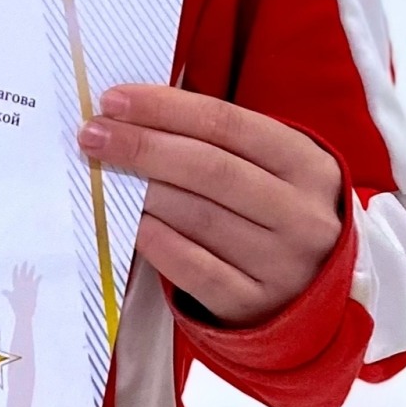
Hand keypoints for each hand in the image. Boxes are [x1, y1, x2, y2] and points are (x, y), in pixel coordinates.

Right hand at [6, 262, 38, 316]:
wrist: (24, 311)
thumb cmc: (16, 306)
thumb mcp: (10, 298)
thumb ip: (6, 293)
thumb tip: (2, 291)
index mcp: (15, 286)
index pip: (15, 275)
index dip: (15, 270)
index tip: (16, 265)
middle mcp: (22, 284)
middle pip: (23, 273)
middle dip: (24, 267)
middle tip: (25, 261)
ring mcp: (28, 286)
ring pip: (30, 275)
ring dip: (32, 270)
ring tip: (33, 265)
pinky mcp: (34, 289)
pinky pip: (37, 281)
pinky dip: (39, 278)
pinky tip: (41, 275)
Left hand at [79, 84, 343, 326]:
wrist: (313, 293)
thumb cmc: (275, 210)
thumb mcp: (271, 167)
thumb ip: (217, 140)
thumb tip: (133, 113)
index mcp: (309, 165)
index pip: (227, 124)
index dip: (164, 108)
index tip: (113, 100)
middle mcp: (303, 215)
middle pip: (210, 169)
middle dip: (142, 147)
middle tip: (93, 135)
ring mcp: (283, 265)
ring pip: (199, 218)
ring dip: (143, 192)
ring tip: (102, 174)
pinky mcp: (256, 306)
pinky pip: (196, 270)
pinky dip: (158, 242)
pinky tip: (131, 223)